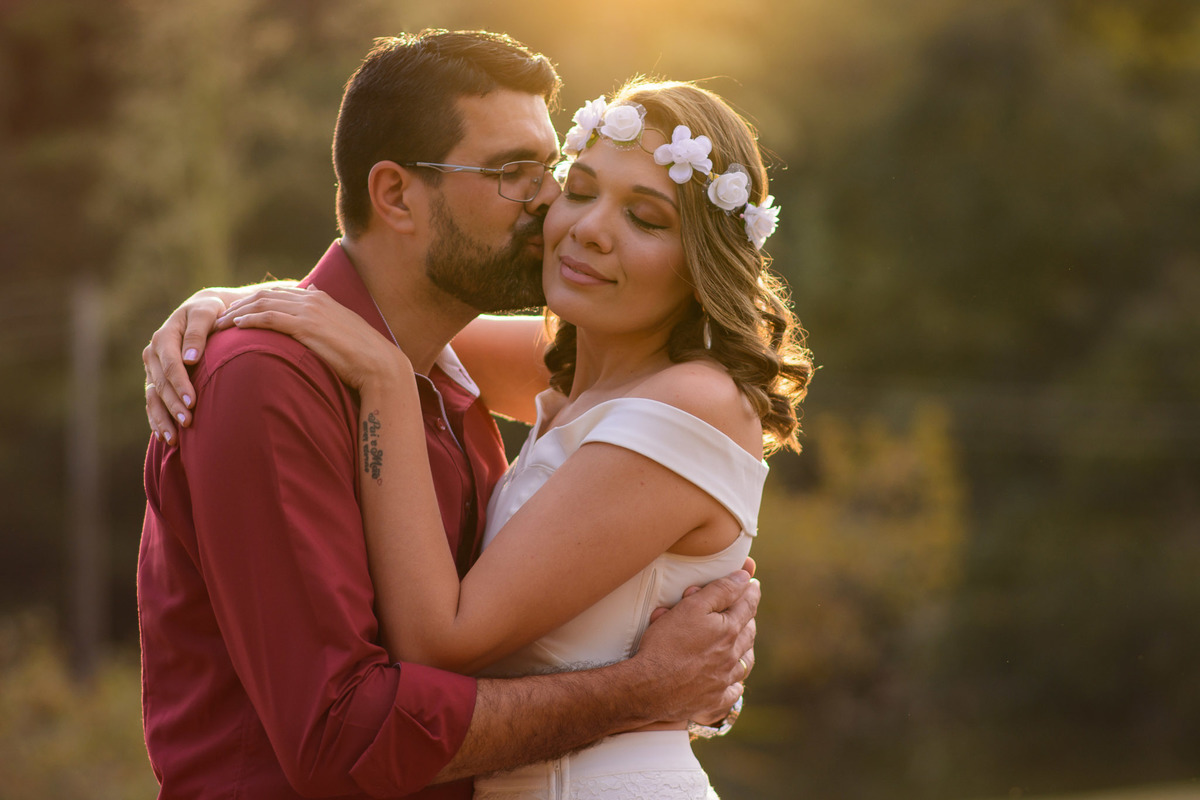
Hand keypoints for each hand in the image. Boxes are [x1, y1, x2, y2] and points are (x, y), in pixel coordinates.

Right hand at [144, 290, 229, 443]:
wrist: (204, 312)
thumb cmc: (210, 312)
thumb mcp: (206, 313)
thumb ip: (198, 332)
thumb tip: (190, 358)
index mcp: (164, 336)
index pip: (170, 364)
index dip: (180, 384)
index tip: (193, 402)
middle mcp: (153, 353)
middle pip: (161, 384)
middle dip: (173, 405)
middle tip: (188, 423)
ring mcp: (152, 368)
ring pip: (153, 396)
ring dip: (162, 418)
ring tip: (174, 438)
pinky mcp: (155, 379)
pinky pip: (152, 402)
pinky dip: (157, 419)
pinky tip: (166, 437)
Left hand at [219, 286, 410, 391]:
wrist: (378, 364)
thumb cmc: (361, 353)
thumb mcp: (341, 328)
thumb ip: (324, 315)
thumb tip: (312, 296)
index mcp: (320, 298)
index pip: (278, 294)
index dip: (253, 300)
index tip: (235, 311)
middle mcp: (313, 299)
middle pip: (266, 296)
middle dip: (239, 304)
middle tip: (220, 316)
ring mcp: (310, 311)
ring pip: (264, 304)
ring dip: (239, 312)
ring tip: (221, 323)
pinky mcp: (307, 327)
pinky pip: (271, 318)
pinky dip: (251, 320)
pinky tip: (237, 326)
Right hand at [634, 564, 759, 725]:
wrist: (649, 688)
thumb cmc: (666, 645)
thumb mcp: (691, 608)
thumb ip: (720, 591)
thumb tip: (744, 578)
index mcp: (728, 631)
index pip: (747, 607)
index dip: (750, 593)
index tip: (753, 585)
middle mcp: (730, 656)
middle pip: (748, 634)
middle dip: (748, 620)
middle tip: (747, 611)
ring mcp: (723, 680)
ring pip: (743, 663)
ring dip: (746, 651)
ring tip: (744, 643)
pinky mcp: (713, 700)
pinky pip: (732, 693)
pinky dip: (735, 685)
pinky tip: (734, 683)